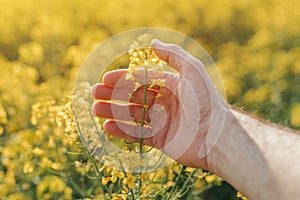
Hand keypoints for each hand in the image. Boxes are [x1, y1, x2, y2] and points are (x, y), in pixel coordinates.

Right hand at [92, 39, 226, 169]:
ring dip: (112, 112)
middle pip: (132, 97)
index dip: (122, 79)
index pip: (141, 80)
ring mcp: (161, 122)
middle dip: (113, 95)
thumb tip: (153, 42)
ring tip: (95, 109)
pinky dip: (122, 131)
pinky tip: (107, 126)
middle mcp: (163, 103)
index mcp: (169, 86)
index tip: (105, 79)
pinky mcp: (160, 139)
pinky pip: (137, 134)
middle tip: (94, 94)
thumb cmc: (205, 101)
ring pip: (131, 115)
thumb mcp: (192, 71)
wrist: (216, 136)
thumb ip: (173, 54)